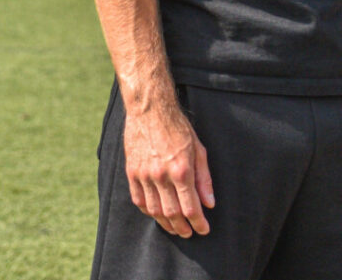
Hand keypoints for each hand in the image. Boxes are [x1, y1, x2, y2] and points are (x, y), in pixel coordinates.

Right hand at [124, 102, 214, 237]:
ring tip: (174, 228)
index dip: (198, 223)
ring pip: (154, 211)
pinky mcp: (132, 172)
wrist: (150, 109)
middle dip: (183, 228)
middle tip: (189, 233)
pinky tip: (156, 214)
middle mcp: (161, 176)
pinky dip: (148, 211)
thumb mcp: (198, 150)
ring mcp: (144, 175)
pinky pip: (138, 200)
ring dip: (165, 224)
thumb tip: (209, 203)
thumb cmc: (178, 127)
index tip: (203, 230)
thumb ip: (204, 178)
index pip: (191, 208)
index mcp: (181, 170)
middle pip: (172, 214)